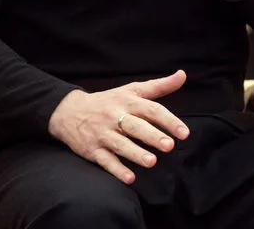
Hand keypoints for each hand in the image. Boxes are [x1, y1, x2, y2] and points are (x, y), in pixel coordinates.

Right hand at [47, 70, 190, 184]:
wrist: (68, 111)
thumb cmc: (108, 101)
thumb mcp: (132, 90)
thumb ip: (159, 86)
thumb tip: (183, 75)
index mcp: (128, 102)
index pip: (151, 110)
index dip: (169, 121)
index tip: (184, 133)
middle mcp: (115, 117)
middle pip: (136, 127)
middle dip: (152, 136)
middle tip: (169, 146)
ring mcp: (102, 134)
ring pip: (120, 144)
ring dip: (135, 154)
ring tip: (152, 162)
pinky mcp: (91, 150)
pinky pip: (105, 161)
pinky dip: (116, 170)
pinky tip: (130, 178)